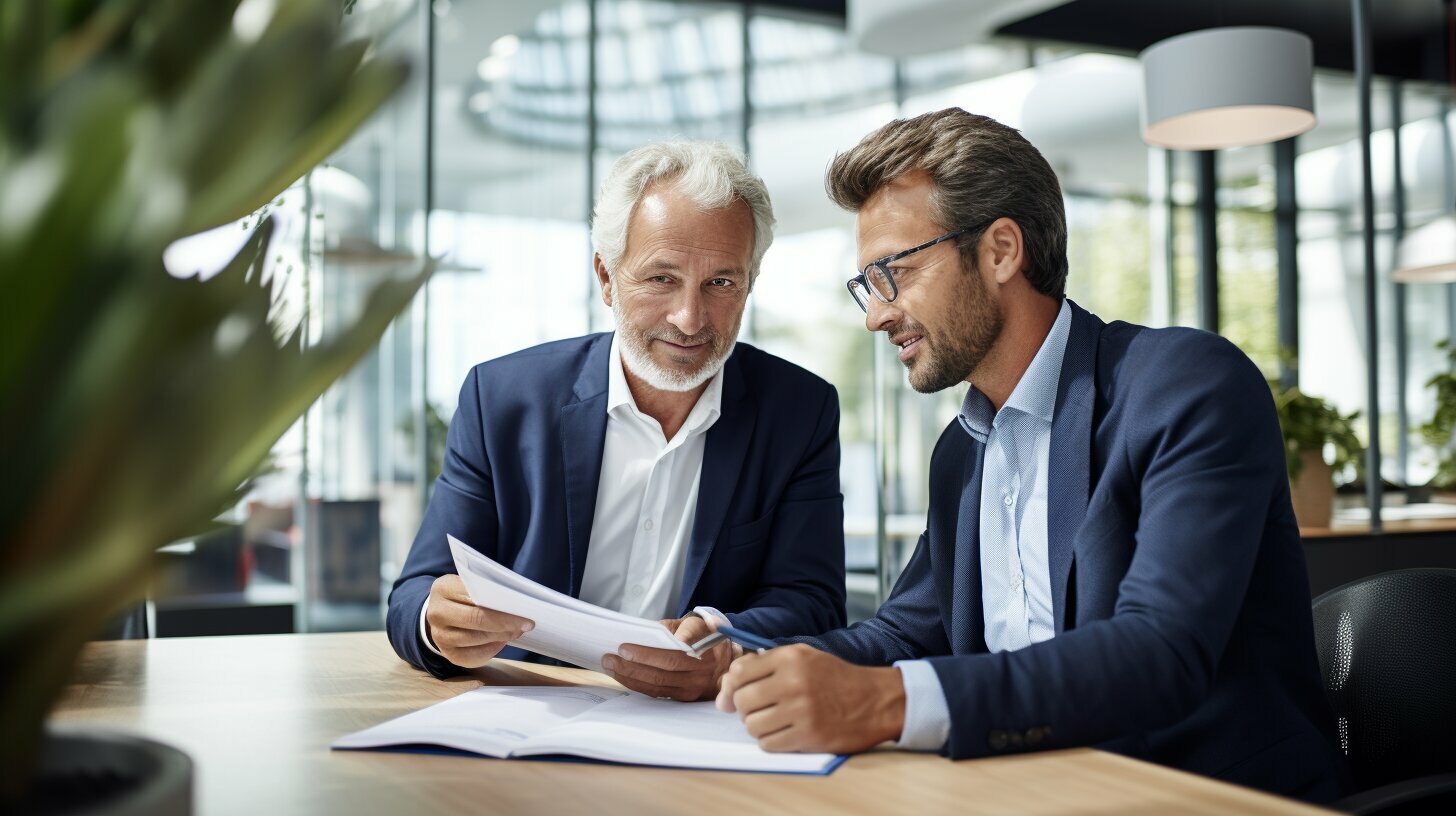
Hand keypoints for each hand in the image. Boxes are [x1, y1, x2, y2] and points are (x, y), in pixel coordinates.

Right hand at [424, 574, 533, 667]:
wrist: (441, 612)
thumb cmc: (464, 595)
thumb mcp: (470, 584)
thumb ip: (488, 591)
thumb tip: (517, 606)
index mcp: (444, 588)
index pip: (476, 599)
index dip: (503, 608)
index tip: (526, 614)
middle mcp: (437, 613)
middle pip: (476, 620)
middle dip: (505, 624)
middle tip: (526, 626)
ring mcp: (439, 636)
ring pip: (476, 639)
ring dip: (501, 637)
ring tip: (516, 632)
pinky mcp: (447, 654)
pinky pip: (474, 656)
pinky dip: (492, 649)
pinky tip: (502, 641)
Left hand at [600, 615, 733, 701]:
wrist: (730, 660)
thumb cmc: (707, 637)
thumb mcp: (697, 623)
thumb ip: (674, 627)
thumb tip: (647, 632)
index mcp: (705, 646)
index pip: (675, 650)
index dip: (649, 652)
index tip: (627, 647)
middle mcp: (702, 669)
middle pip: (663, 669)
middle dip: (633, 663)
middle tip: (612, 656)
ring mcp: (695, 686)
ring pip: (658, 683)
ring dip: (631, 676)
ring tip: (612, 666)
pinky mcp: (687, 697)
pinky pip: (659, 693)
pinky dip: (639, 685)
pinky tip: (624, 677)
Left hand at [715, 644, 905, 753]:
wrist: (874, 700)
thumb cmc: (834, 678)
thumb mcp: (802, 657)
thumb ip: (762, 666)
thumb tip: (723, 691)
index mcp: (790, 658)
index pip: (739, 673)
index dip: (734, 686)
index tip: (742, 692)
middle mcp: (793, 682)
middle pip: (742, 701)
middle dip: (746, 708)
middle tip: (762, 708)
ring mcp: (801, 711)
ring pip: (751, 725)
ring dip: (758, 726)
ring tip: (775, 720)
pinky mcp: (808, 736)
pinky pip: (768, 744)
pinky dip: (772, 741)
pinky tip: (786, 732)